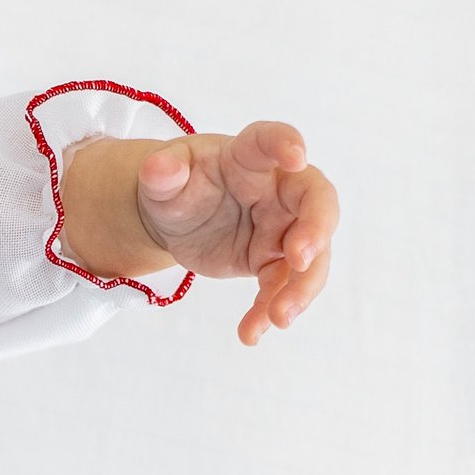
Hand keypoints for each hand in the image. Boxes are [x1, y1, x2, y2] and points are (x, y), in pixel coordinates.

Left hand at [128, 122, 336, 345]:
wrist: (176, 218)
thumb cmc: (177, 184)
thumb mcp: (161, 176)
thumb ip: (162, 172)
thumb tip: (158, 169)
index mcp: (248, 157)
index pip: (271, 141)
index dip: (286, 143)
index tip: (296, 154)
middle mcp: (277, 190)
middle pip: (315, 203)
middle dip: (316, 230)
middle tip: (299, 259)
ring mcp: (280, 227)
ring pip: (309, 256)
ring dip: (300, 288)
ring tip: (279, 319)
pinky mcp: (271, 261)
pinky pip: (280, 288)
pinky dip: (268, 312)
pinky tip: (251, 333)